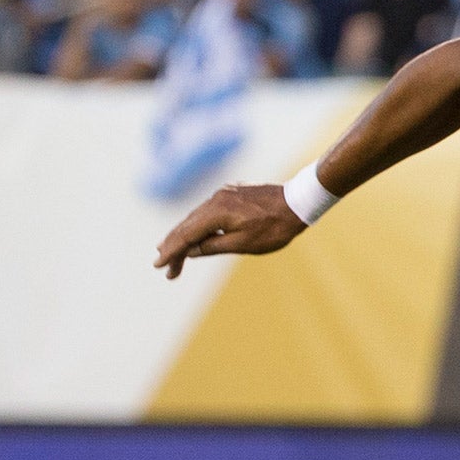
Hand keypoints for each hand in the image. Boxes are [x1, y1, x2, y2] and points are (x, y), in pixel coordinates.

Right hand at [153, 183, 307, 279]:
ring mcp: (223, 194)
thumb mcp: (244, 244)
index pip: (186, 235)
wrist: (299, 201)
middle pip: (187, 226)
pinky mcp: (231, 193)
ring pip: (196, 217)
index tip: (159, 265)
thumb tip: (191, 251)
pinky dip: (199, 225)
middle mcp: (215, 199)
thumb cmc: (275, 227)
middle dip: (174, 246)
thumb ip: (214, 247)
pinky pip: (208, 211)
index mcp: (216, 212)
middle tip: (163, 265)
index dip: (172, 251)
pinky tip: (196, 235)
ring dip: (185, 235)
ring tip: (173, 252)